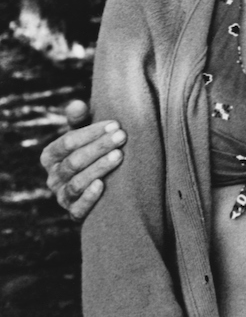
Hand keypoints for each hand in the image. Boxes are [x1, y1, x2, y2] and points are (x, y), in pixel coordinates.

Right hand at [40, 100, 124, 219]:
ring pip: (77, 183)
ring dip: (98, 168)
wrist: (103, 184)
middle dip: (99, 147)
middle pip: (74, 162)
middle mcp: (53, 177)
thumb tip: (77, 104)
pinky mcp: (74, 212)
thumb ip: (81, 119)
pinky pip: (78, 208)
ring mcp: (62, 196)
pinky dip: (89, 197)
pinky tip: (102, 185)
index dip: (91, 133)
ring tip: (119, 155)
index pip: (67, 143)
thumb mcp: (85, 134)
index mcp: (51, 156)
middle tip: (122, 136)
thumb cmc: (92, 150)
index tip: (116, 124)